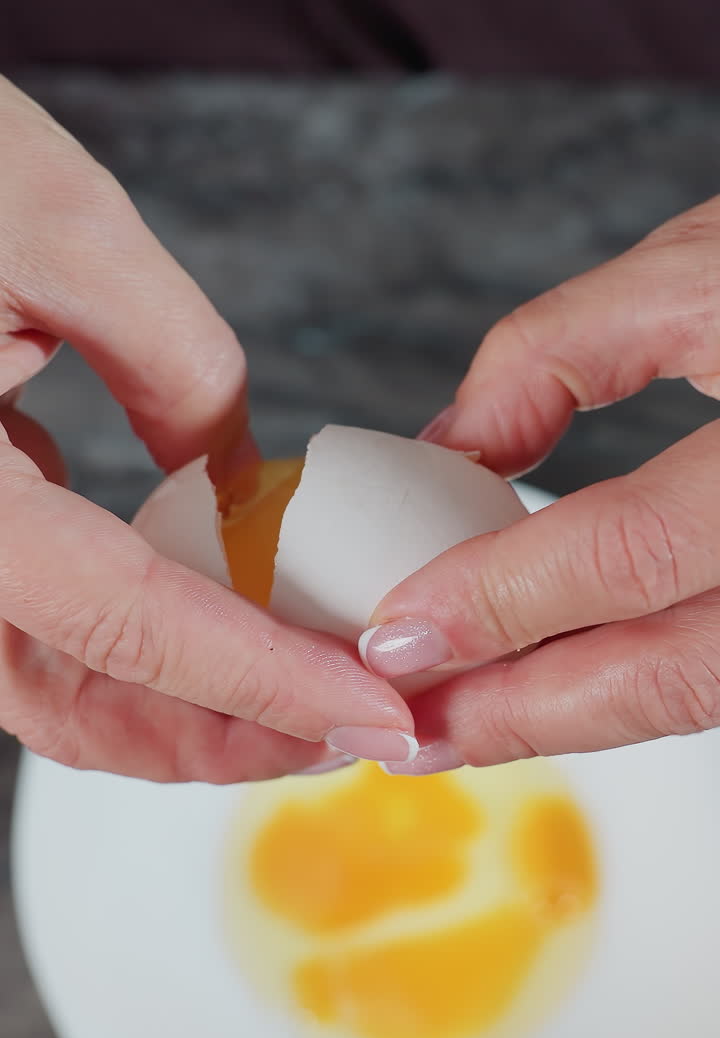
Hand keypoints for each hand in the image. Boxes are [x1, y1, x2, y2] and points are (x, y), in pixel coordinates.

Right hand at [0, 79, 413, 780]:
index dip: (263, 683)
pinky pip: (47, 630)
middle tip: (353, 725)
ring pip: (58, 687)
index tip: (371, 712)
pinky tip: (230, 627)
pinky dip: (146, 650)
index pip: (127, 627)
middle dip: (228, 735)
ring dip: (188, 710)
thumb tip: (236, 481)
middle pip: (79, 707)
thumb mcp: (61, 231)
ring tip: (307, 696)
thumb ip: (176, 364)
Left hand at [359, 196, 719, 772]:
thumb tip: (447, 451)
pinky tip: (550, 687)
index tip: (391, 636)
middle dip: (514, 716)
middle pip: (661, 676)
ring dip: (564, 723)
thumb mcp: (705, 261)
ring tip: (454, 727)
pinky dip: (625, 689)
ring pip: (692, 698)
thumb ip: (557, 352)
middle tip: (399, 737)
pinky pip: (717, 674)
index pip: (627, 554)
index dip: (498, 603)